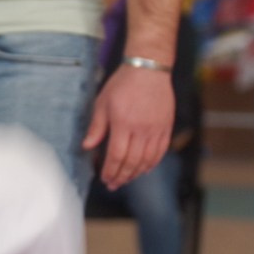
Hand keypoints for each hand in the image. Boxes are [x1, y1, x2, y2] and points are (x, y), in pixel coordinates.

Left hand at [85, 63, 174, 187]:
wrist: (149, 69)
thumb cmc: (123, 84)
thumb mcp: (103, 102)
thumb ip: (96, 127)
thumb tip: (87, 146)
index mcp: (123, 123)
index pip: (116, 155)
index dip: (110, 170)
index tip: (105, 178)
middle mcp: (141, 129)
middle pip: (132, 161)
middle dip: (121, 176)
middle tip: (114, 184)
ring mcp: (156, 129)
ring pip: (147, 160)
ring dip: (136, 173)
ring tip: (126, 179)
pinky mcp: (166, 127)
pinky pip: (160, 151)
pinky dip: (152, 163)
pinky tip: (144, 169)